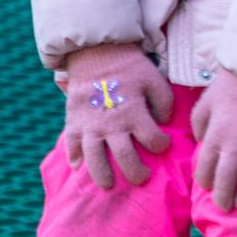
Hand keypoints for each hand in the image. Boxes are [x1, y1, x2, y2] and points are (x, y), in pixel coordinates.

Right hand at [61, 43, 174, 189]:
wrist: (96, 51)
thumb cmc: (129, 67)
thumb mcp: (154, 79)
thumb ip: (164, 103)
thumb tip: (163, 123)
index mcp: (135, 113)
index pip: (153, 140)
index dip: (161, 145)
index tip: (162, 145)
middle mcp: (113, 124)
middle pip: (125, 158)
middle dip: (136, 173)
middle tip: (141, 178)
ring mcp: (91, 125)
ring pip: (96, 159)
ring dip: (103, 175)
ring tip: (108, 185)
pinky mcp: (74, 121)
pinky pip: (72, 145)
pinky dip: (74, 158)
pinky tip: (78, 168)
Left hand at [192, 69, 236, 211]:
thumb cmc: (230, 89)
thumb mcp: (204, 105)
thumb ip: (199, 128)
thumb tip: (202, 146)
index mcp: (214, 139)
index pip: (204, 173)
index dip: (205, 183)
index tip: (210, 184)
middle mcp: (234, 149)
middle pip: (225, 187)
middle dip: (224, 201)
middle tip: (227, 204)